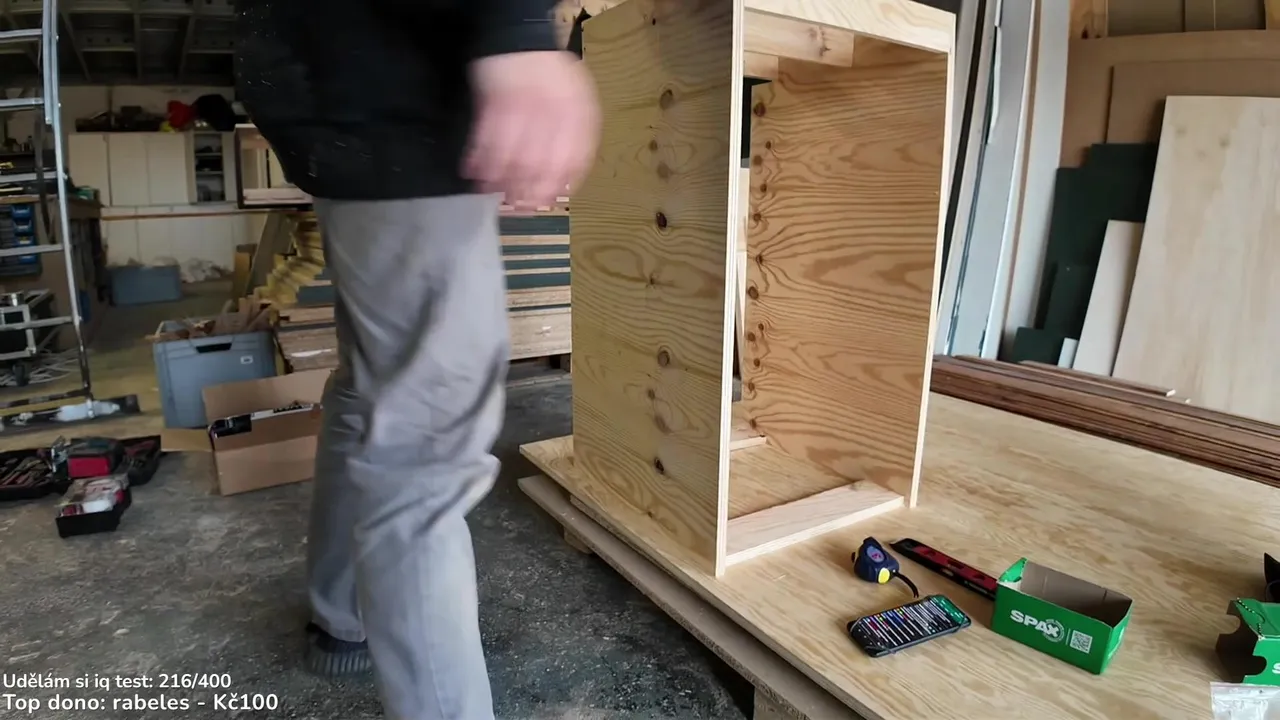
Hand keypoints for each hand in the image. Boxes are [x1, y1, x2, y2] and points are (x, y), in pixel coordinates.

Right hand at [464, 51, 599, 207]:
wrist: (523, 40)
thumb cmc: (552, 77)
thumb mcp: (578, 102)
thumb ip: (576, 138)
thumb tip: (567, 180)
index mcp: (579, 113)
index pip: (575, 160)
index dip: (560, 185)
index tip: (548, 201)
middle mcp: (554, 112)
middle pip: (543, 164)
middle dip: (529, 191)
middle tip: (519, 207)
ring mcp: (524, 106)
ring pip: (513, 156)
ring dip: (501, 180)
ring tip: (493, 194)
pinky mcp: (495, 100)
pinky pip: (487, 138)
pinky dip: (479, 159)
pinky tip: (473, 172)